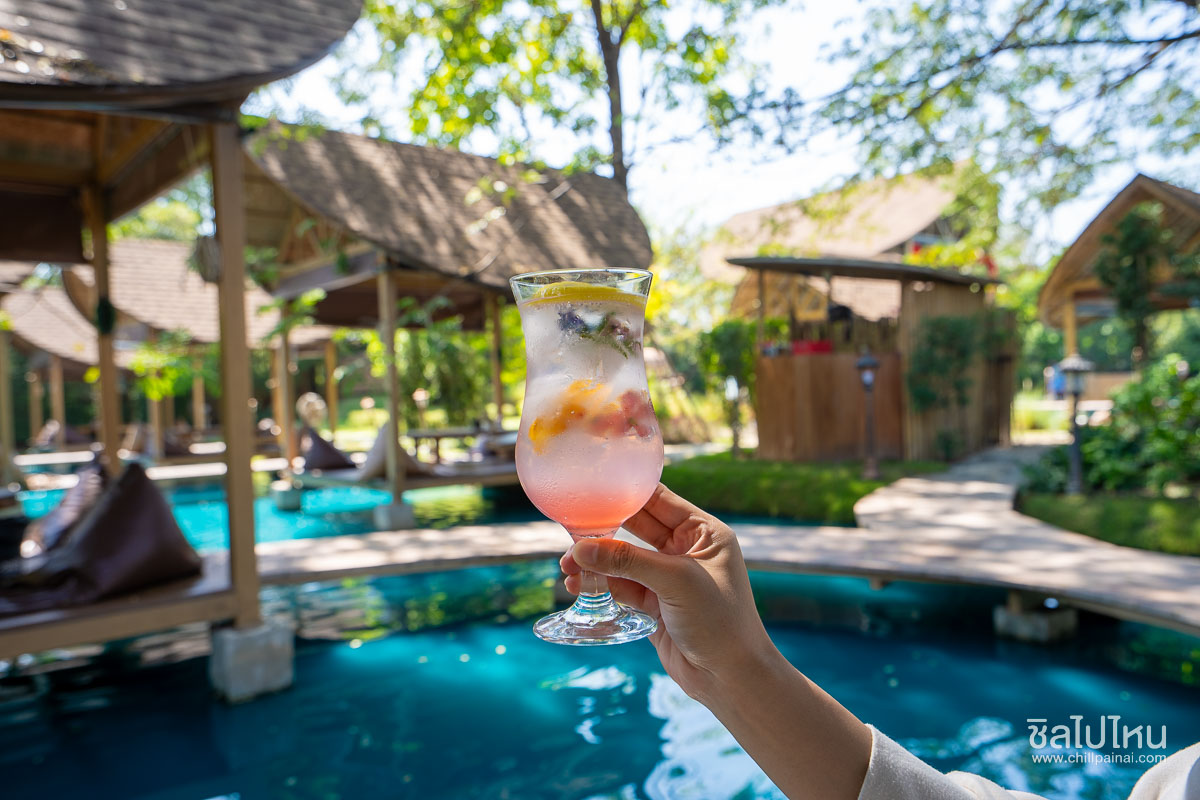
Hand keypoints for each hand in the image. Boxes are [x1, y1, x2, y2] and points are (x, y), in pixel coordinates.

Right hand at [560, 483, 775, 702]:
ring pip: (624, 560)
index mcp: (704, 532)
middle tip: (570, 527)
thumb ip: (628, 561)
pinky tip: (577, 585)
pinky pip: (621, 587)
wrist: (731, 679)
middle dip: (604, 529)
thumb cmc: (721, 621)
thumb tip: (581, 548)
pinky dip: (600, 585)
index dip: (626, 492)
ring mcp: (669, 578)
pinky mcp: (654, 605)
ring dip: (597, 561)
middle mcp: (687, 550)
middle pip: (636, 528)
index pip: (659, 501)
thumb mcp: (676, 581)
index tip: (592, 487)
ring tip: (567, 565)